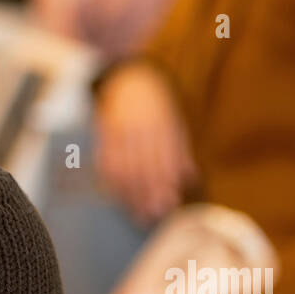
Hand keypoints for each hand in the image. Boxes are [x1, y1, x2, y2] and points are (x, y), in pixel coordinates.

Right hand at [95, 61, 196, 223]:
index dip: (165, 185)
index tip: (167, 206)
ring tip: (135, 212)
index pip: (163, 161)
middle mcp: (141, 129)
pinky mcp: (104, 132)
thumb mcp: (174, 121)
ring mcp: (120, 131)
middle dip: (147, 195)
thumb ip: (181, 149)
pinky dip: (110, 180)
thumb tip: (190, 177)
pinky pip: (105, 160)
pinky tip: (116, 195)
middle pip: (143, 168)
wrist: (127, 77)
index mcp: (162, 126)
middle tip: (150, 216)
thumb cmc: (155, 104)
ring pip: (124, 168)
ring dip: (129, 194)